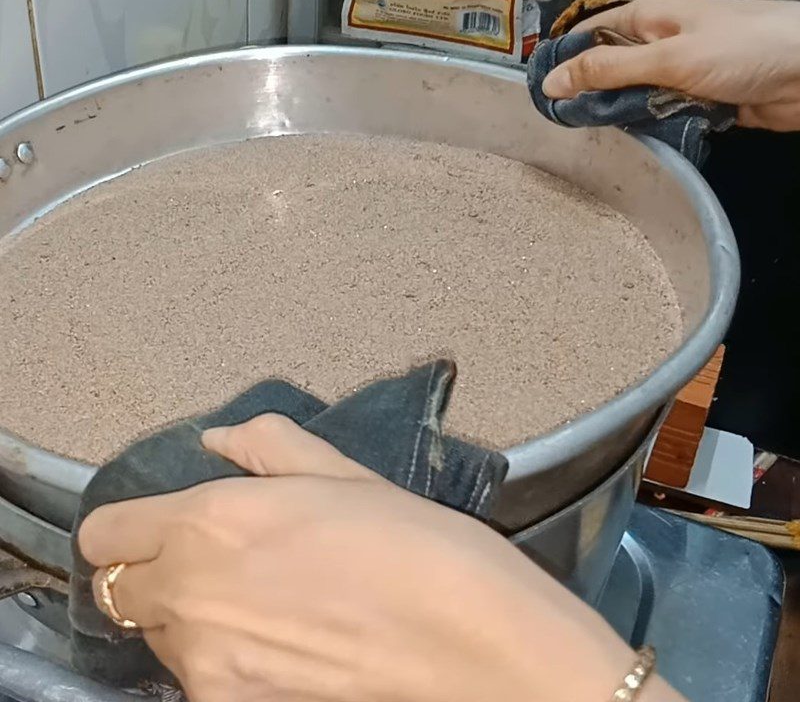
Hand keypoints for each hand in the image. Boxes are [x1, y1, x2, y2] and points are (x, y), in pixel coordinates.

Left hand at [80, 415, 683, 701]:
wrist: (467, 635)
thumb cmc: (413, 546)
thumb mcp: (340, 473)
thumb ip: (264, 446)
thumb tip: (220, 441)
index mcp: (210, 521)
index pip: (105, 534)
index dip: (130, 525)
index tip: (156, 525)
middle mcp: (192, 595)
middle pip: (121, 590)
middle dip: (159, 573)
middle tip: (221, 561)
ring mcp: (207, 664)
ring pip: (162, 638)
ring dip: (194, 619)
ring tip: (269, 601)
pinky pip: (200, 681)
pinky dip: (224, 662)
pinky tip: (284, 641)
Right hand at [542, 0, 799, 131]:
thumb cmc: (741, 50)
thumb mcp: (667, 58)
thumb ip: (608, 71)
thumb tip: (550, 84)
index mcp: (648, 18)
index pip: (589, 34)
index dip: (562, 60)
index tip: (536, 94)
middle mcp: (659, 42)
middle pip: (608, 69)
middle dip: (587, 95)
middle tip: (557, 128)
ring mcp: (678, 74)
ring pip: (632, 97)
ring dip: (618, 116)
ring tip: (587, 142)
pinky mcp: (696, 102)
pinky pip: (659, 116)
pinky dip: (647, 129)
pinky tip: (629, 148)